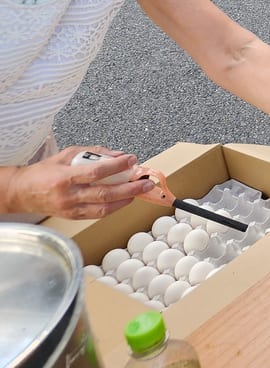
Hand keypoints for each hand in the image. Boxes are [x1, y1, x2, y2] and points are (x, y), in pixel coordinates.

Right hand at [3, 147, 153, 218]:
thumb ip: (95, 153)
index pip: (96, 172)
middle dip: (129, 189)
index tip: (132, 160)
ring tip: (139, 192)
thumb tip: (119, 155)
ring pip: (103, 209)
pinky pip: (97, 215)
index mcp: (65, 177)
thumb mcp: (68, 154)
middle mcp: (69, 196)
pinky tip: (124, 200)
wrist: (22, 192)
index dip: (117, 167)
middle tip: (145, 182)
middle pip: (104, 194)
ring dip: (125, 200)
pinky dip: (113, 207)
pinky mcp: (73, 217)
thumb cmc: (45, 171)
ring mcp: (71, 209)